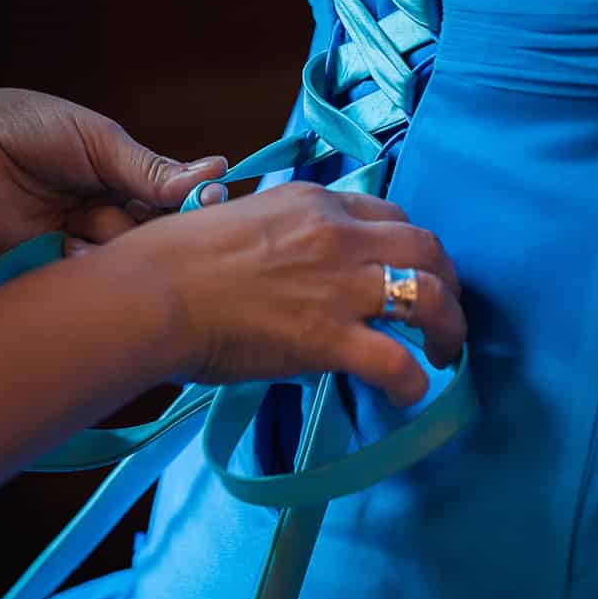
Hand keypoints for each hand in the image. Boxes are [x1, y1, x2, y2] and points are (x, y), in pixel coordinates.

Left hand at [0, 89, 228, 258]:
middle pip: (161, 233)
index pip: (179, 198)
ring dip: (115, 240)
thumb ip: (153, 169)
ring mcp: (87, 240)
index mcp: (128, 176)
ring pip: (129, 256)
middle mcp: (113, 211)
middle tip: (144, 212)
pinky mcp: (58, 266)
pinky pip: (92, 275)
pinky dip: (85, 260)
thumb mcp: (100, 142)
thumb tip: (217, 172)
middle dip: (159, 226)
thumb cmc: (28, 131)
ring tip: (84, 219)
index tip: (213, 199)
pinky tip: (66, 240)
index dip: (197, 202)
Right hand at [108, 181, 466, 403]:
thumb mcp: (236, 219)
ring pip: (429, 296)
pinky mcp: (329, 337)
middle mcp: (338, 235)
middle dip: (445, 280)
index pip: (387, 213)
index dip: (406, 244)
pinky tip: (411, 395)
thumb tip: (289, 267)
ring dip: (449, 325)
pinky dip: (414, 381)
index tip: (404, 268)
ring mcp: (339, 285)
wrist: (148, 295)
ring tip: (447, 352)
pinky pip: (396, 361)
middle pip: (425, 247)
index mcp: (314, 203)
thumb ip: (278, 236)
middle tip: (442, 311)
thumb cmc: (167, 261)